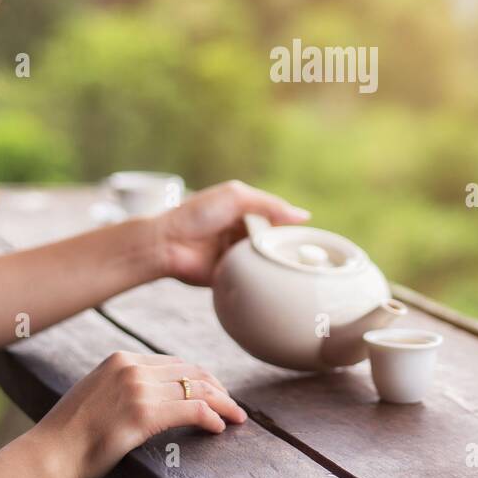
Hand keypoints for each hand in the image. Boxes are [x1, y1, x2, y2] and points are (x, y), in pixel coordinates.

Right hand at [33, 350, 246, 477]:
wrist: (47, 455)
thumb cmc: (67, 435)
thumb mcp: (96, 395)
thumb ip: (122, 386)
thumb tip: (151, 396)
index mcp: (120, 359)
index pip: (174, 362)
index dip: (200, 377)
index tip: (214, 391)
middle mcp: (131, 367)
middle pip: (190, 372)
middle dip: (217, 388)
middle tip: (232, 405)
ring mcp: (138, 389)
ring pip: (198, 390)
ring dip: (223, 404)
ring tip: (236, 417)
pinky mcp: (143, 414)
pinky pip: (193, 410)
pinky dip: (212, 418)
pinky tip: (219, 428)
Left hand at [153, 179, 310, 286]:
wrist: (168, 244)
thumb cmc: (197, 214)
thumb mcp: (236, 197)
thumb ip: (270, 204)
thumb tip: (303, 216)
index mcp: (243, 211)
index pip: (276, 218)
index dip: (290, 226)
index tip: (308, 237)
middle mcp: (241, 232)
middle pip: (273, 240)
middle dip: (284, 247)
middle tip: (303, 256)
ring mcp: (236, 253)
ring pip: (265, 259)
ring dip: (274, 262)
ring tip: (291, 268)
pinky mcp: (232, 273)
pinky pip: (253, 277)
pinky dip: (262, 277)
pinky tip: (276, 279)